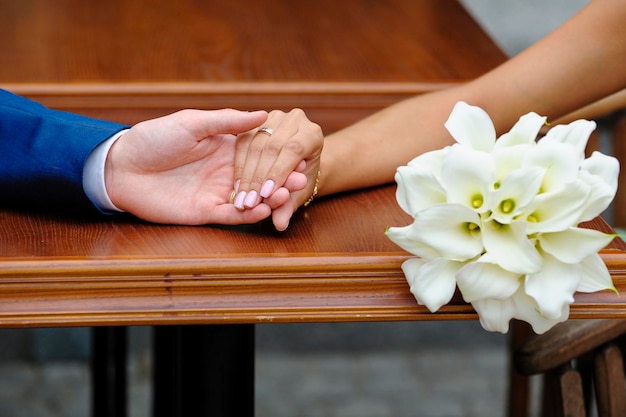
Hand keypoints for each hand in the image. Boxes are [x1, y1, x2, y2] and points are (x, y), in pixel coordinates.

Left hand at [104, 108, 305, 225]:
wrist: (121, 167)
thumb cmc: (153, 138)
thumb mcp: (191, 123)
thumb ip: (227, 121)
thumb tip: (264, 114)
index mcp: (225, 147)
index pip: (259, 153)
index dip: (278, 156)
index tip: (299, 156)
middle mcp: (225, 171)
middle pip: (260, 178)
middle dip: (280, 180)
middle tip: (299, 180)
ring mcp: (217, 192)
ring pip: (251, 198)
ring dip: (270, 198)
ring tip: (286, 196)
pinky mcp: (205, 212)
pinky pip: (232, 215)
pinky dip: (249, 214)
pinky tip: (263, 210)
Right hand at [233, 108, 322, 229]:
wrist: (301, 161)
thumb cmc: (302, 180)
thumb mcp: (299, 193)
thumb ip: (289, 206)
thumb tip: (280, 224)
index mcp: (313, 133)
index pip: (293, 150)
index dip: (278, 172)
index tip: (265, 195)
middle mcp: (296, 119)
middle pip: (272, 146)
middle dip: (258, 176)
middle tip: (248, 201)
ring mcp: (277, 116)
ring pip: (255, 142)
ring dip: (246, 172)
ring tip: (240, 197)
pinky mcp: (258, 120)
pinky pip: (243, 140)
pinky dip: (238, 163)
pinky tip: (235, 184)